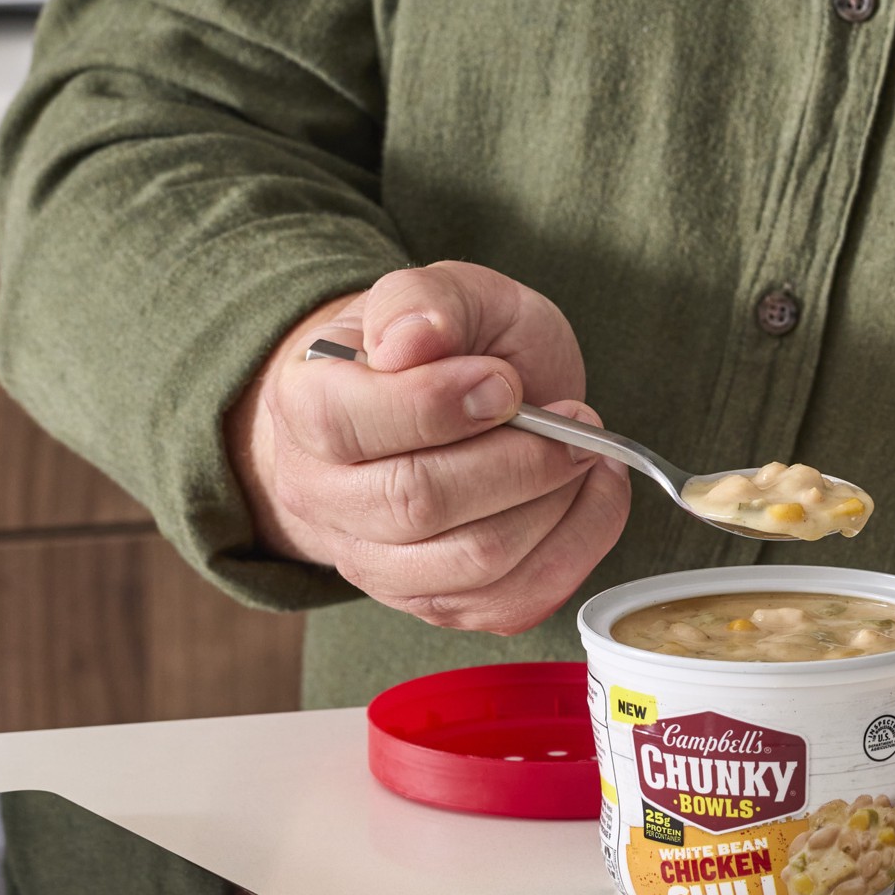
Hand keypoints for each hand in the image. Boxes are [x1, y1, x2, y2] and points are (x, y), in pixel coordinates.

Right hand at [225, 261, 629, 633]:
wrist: (447, 401)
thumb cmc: (446, 343)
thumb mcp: (443, 291)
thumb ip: (425, 301)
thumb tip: (412, 341)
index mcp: (305, 405)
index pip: (346, 424)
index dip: (436, 404)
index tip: (505, 381)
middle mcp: (324, 496)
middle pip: (416, 503)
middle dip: (519, 459)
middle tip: (574, 420)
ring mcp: (375, 562)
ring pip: (472, 562)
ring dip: (554, 503)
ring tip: (586, 452)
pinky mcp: (436, 602)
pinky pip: (510, 604)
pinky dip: (575, 547)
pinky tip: (589, 494)